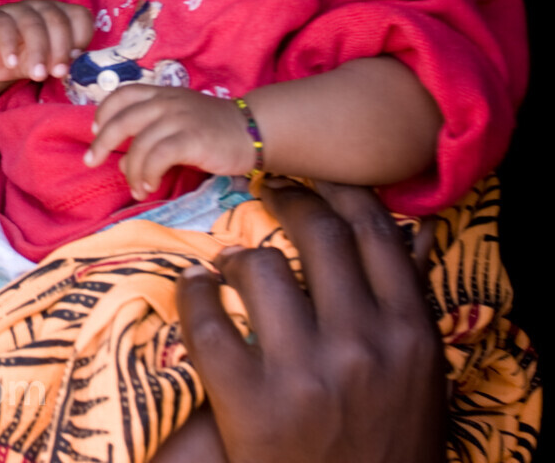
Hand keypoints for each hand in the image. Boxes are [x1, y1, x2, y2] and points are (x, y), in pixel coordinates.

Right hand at [0, 0, 91, 84]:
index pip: (80, 16)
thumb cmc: (28, 60)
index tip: (76, 60)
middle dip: (60, 50)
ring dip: (38, 52)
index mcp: (62, 14)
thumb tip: (76, 65)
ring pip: (32, 25)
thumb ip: (64, 62)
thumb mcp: (50, 64)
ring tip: (38, 74)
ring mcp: (18, 9)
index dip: (82, 37)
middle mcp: (42, 7)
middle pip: (57, 21)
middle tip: (58, 73)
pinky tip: (12, 64)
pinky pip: (4, 28)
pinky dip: (9, 47)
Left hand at [85, 85, 253, 198]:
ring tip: (137, 188)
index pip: (122, 94)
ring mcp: (178, 119)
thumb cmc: (212, 129)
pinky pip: (157, 158)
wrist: (252, 130)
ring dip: (131, 171)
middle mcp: (165, 102)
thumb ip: (149, 138)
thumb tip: (121, 163)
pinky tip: (149, 186)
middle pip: (121, 120)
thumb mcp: (177, 125)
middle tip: (92, 162)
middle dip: (101, 143)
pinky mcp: (190, 139)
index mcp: (160, 94)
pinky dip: (147, 175)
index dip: (103, 112)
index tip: (94, 132)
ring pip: (138, 145)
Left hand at [174, 179, 442, 462]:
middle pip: (317, 233)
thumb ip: (406, 307)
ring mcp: (304, 371)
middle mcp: (362, 343)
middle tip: (268, 191)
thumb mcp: (420, 379)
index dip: (338, 190)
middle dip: (288, 199)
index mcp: (410, 334)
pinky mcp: (249, 401)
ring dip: (237, 256)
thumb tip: (411, 233)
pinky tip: (193, 289)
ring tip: (229, 263)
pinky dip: (193, 295)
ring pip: (257, 267)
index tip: (313, 178)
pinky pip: (206, 320)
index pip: (374, 231)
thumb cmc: (388, 446)